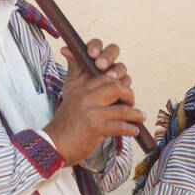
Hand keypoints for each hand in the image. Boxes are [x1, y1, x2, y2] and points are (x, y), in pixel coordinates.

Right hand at [44, 38, 143, 164]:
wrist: (53, 145)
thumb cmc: (64, 123)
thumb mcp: (68, 95)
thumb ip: (75, 74)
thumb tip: (69, 49)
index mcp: (81, 88)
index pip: (104, 75)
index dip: (117, 78)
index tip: (123, 86)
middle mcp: (86, 97)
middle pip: (117, 86)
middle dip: (129, 94)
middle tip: (132, 102)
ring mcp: (92, 112)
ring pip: (123, 108)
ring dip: (136, 114)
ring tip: (141, 117)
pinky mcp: (96, 128)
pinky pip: (121, 126)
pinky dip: (131, 129)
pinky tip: (134, 131)